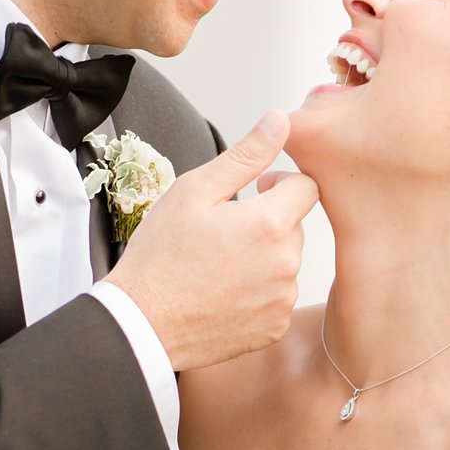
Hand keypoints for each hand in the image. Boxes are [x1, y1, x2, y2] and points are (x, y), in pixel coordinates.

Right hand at [109, 113, 318, 371]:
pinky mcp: (274, 328)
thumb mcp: (195, 190)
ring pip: (286, 263)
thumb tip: (280, 121)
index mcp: (270, 223)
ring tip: (219, 265)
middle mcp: (286, 263)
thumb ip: (246, 154)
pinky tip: (223, 292)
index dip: (280, 183)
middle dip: (268, 222)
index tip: (254, 191)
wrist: (143, 324)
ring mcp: (282, 300)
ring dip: (264, 257)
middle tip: (223, 232)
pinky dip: (258, 292)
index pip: (307, 187)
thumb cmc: (161, 256)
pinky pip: (278, 298)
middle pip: (295, 226)